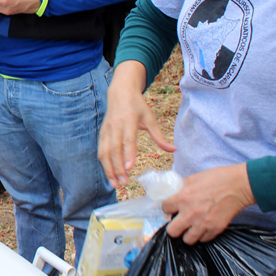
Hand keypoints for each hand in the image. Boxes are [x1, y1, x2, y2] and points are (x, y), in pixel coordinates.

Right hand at [98, 61, 173, 185]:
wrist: (120, 92)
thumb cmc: (137, 106)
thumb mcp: (150, 118)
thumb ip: (159, 136)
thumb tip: (174, 150)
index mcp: (129, 120)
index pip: (128, 140)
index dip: (128, 154)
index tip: (129, 169)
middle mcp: (115, 125)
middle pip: (114, 149)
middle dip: (117, 167)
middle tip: (124, 183)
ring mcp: (106, 130)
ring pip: (105, 152)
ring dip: (109, 169)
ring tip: (115, 183)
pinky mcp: (102, 133)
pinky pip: (101, 150)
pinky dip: (104, 163)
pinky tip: (110, 174)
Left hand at [163, 164, 255, 243]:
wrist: (239, 185)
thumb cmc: (218, 178)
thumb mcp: (194, 178)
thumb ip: (181, 186)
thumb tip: (172, 191)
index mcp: (183, 197)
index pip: (164, 209)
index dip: (167, 208)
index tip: (171, 208)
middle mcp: (191, 213)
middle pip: (172, 231)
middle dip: (174, 227)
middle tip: (178, 222)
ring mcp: (203, 223)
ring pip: (188, 240)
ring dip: (188, 234)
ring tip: (191, 227)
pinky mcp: (216, 229)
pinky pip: (204, 239)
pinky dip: (202, 235)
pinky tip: (204, 227)